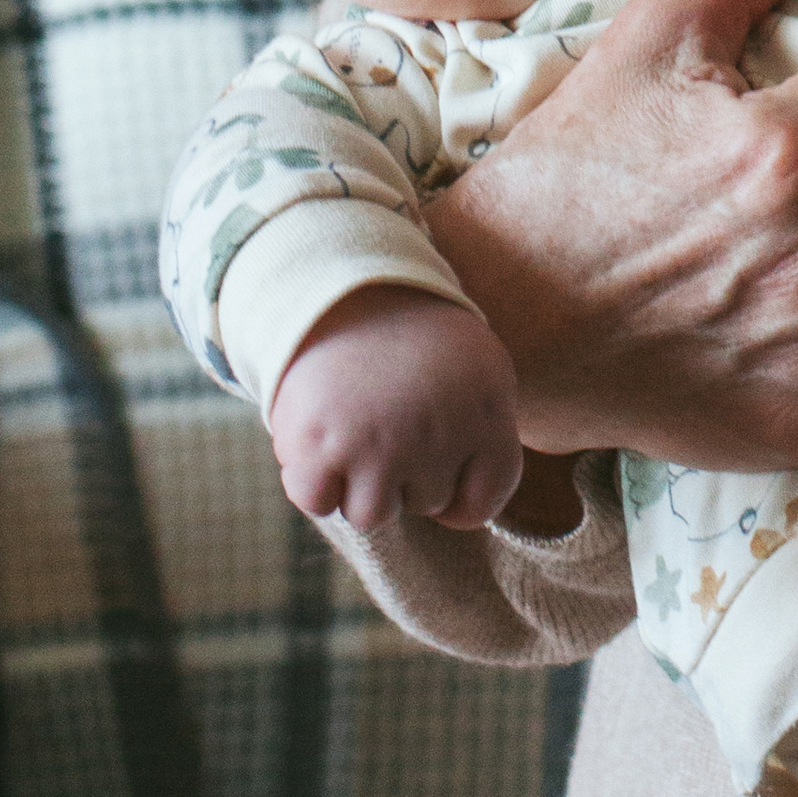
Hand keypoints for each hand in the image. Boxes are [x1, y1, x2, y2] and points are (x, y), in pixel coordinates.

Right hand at [270, 284, 524, 535]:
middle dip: (407, 470)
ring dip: (359, 479)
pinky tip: (322, 430)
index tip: (442, 454)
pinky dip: (312, 477)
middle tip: (391, 409)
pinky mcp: (318, 446)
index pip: (482, 502)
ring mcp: (376, 444)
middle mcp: (436, 434)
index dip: (459, 492)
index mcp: (485, 412)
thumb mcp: (477, 370)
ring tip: (357, 421)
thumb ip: (484, 438)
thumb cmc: (413, 339)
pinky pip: (317, 501)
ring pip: (371, 513)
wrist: (343, 282)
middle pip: (425, 505)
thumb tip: (461, 513)